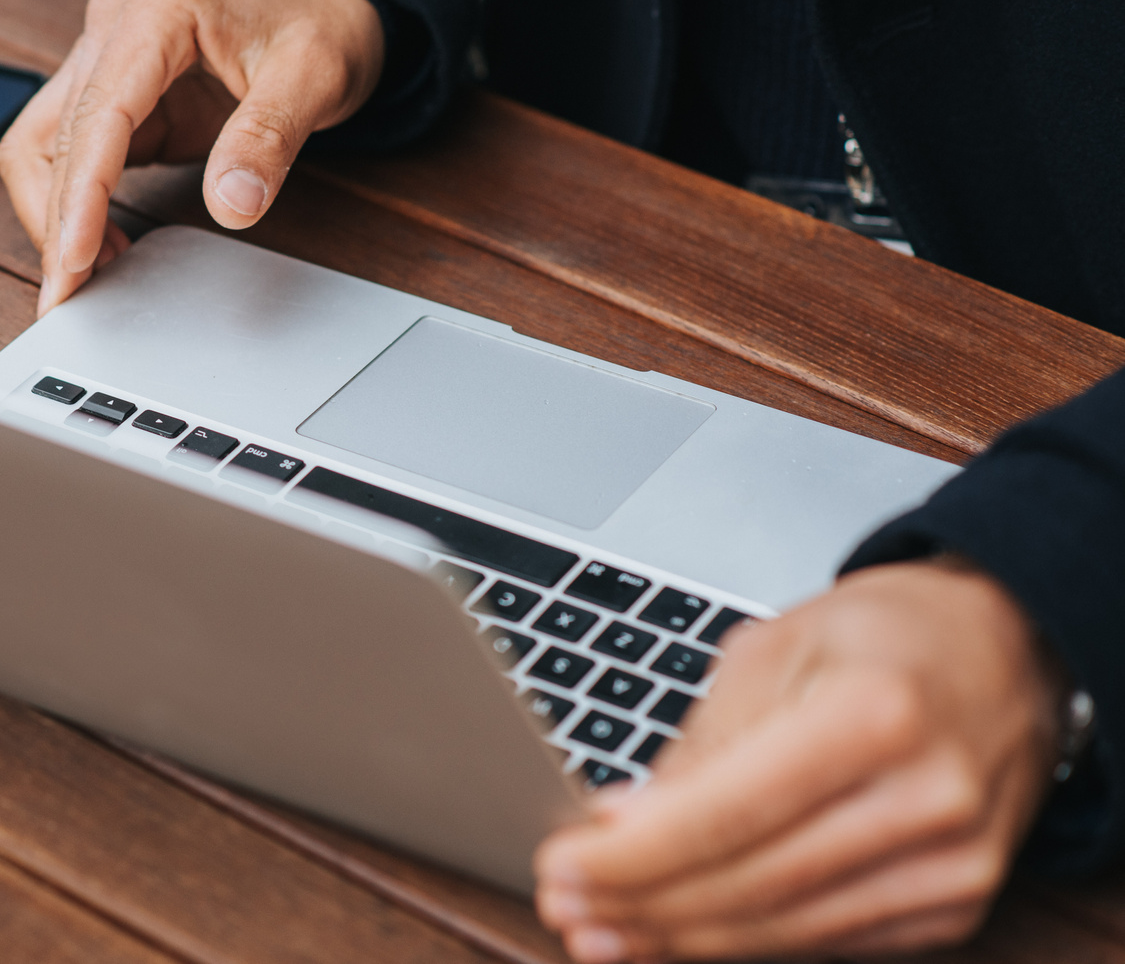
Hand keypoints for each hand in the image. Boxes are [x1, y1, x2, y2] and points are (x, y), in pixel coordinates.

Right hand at [0, 0, 384, 315]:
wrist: (322, 0)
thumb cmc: (317, 23)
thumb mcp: (314, 74)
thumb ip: (269, 137)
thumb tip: (231, 204)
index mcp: (157, 10)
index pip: (99, 112)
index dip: (80, 193)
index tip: (75, 256)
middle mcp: (115, 28)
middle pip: (54, 136)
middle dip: (56, 221)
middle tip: (70, 296)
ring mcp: (106, 61)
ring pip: (44, 147)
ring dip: (53, 215)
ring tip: (85, 278)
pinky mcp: (115, 98)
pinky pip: (73, 157)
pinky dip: (77, 206)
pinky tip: (103, 249)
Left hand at [535, 558, 1063, 960]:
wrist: (1006, 651)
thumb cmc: (886, 634)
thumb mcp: (773, 648)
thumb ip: (700, 745)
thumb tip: (620, 825)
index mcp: (876, 715)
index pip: (727, 815)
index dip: (633, 856)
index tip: (560, 866)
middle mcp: (926, 799)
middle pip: (751, 883)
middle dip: (641, 904)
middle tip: (565, 907)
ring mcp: (950, 865)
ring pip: (784, 927)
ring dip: (680, 936)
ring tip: (604, 930)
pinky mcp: (953, 904)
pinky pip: (827, 940)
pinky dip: (746, 940)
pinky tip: (682, 930)